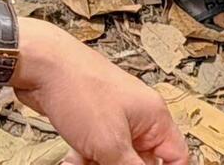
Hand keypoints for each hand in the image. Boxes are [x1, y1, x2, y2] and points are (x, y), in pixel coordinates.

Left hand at [12, 17, 190, 164]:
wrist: (46, 69)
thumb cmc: (81, 90)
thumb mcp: (110, 143)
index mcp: (155, 118)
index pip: (177, 156)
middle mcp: (140, 117)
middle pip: (141, 160)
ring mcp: (116, 119)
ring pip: (116, 157)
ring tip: (80, 164)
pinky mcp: (95, 121)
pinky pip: (98, 150)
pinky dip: (85, 159)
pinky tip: (71, 160)